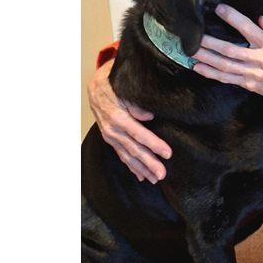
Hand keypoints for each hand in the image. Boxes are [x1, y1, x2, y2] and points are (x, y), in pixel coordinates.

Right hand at [88, 60, 171, 182]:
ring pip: (127, 156)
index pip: (138, 134)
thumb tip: (148, 116)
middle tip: (162, 174)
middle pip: (133, 149)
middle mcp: (112, 129)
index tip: (167, 153)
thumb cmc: (112, 84)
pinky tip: (141, 176)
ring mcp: (110, 136)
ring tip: (154, 179)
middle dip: (149, 163)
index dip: (153, 144)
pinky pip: (121, 155)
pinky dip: (131, 166)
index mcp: (117, 116)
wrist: (95, 86)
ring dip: (141, 168)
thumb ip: (134, 103)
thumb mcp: (123, 88)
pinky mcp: (110, 139)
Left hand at [191, 4, 262, 112]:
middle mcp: (258, 59)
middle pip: (230, 49)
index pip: (248, 29)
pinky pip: (226, 78)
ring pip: (224, 65)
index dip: (233, 18)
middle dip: (211, 42)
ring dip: (206, 58)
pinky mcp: (246, 84)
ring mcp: (251, 73)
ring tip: (190, 50)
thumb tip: (260, 18)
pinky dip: (210, 73)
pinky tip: (197, 67)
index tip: (219, 9)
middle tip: (195, 35)